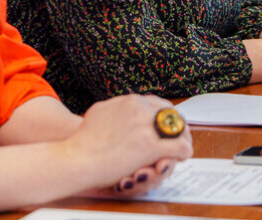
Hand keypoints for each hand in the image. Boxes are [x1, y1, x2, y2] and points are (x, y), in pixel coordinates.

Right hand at [60, 94, 191, 192]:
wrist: (77, 159)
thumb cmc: (84, 141)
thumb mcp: (101, 113)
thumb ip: (116, 109)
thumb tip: (121, 108)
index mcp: (129, 101)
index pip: (157, 103)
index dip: (164, 116)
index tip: (165, 127)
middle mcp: (139, 108)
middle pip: (171, 113)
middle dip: (176, 125)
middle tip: (178, 137)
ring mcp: (146, 126)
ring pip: (177, 127)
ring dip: (182, 137)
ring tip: (182, 145)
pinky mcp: (150, 146)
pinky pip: (179, 146)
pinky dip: (184, 151)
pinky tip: (183, 156)